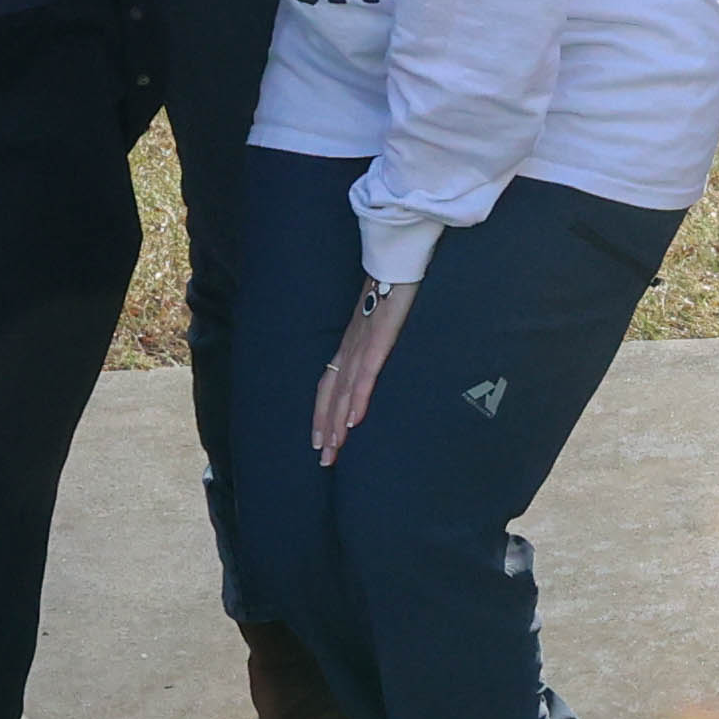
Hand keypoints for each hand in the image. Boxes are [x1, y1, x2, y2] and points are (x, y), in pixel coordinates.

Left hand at [311, 276, 414, 461]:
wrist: (397, 258)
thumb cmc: (392, 284)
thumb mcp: (380, 317)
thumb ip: (377, 337)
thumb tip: (380, 355)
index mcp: (350, 343)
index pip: (330, 385)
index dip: (323, 413)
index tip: (321, 440)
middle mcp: (350, 347)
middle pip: (331, 395)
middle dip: (325, 429)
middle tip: (324, 460)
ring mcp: (362, 345)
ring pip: (344, 392)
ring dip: (336, 424)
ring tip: (333, 451)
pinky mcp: (379, 341)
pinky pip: (365, 376)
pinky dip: (357, 401)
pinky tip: (353, 422)